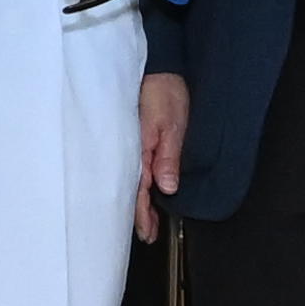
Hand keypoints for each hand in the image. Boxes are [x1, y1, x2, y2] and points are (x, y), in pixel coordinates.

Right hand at [133, 70, 187, 241]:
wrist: (159, 69)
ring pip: (133, 182)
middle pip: (133, 191)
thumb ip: (168, 157)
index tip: (149, 233)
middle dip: (139, 215)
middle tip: (148, 236)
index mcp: (139, 152)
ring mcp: (134, 147)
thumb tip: (167, 187)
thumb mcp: (171, 125)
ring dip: (139, 203)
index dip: (143, 215)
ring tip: (146, 222)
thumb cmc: (164, 93)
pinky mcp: (138, 140)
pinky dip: (138, 185)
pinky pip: (135, 169)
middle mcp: (133, 153)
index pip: (140, 191)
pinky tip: (143, 192)